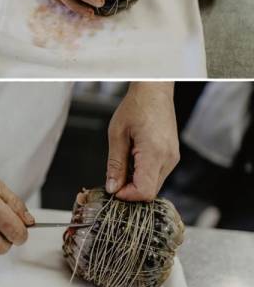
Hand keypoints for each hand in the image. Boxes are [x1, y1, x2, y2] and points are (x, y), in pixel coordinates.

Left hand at [106, 83, 178, 200]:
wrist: (154, 91)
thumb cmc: (136, 106)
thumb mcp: (117, 134)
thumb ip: (115, 164)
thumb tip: (112, 187)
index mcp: (154, 153)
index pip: (144, 191)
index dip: (127, 195)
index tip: (113, 188)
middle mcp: (168, 158)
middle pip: (150, 192)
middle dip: (130, 190)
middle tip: (114, 177)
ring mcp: (172, 157)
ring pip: (154, 184)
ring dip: (136, 181)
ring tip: (124, 161)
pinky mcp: (172, 155)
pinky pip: (157, 174)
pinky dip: (143, 174)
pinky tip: (132, 159)